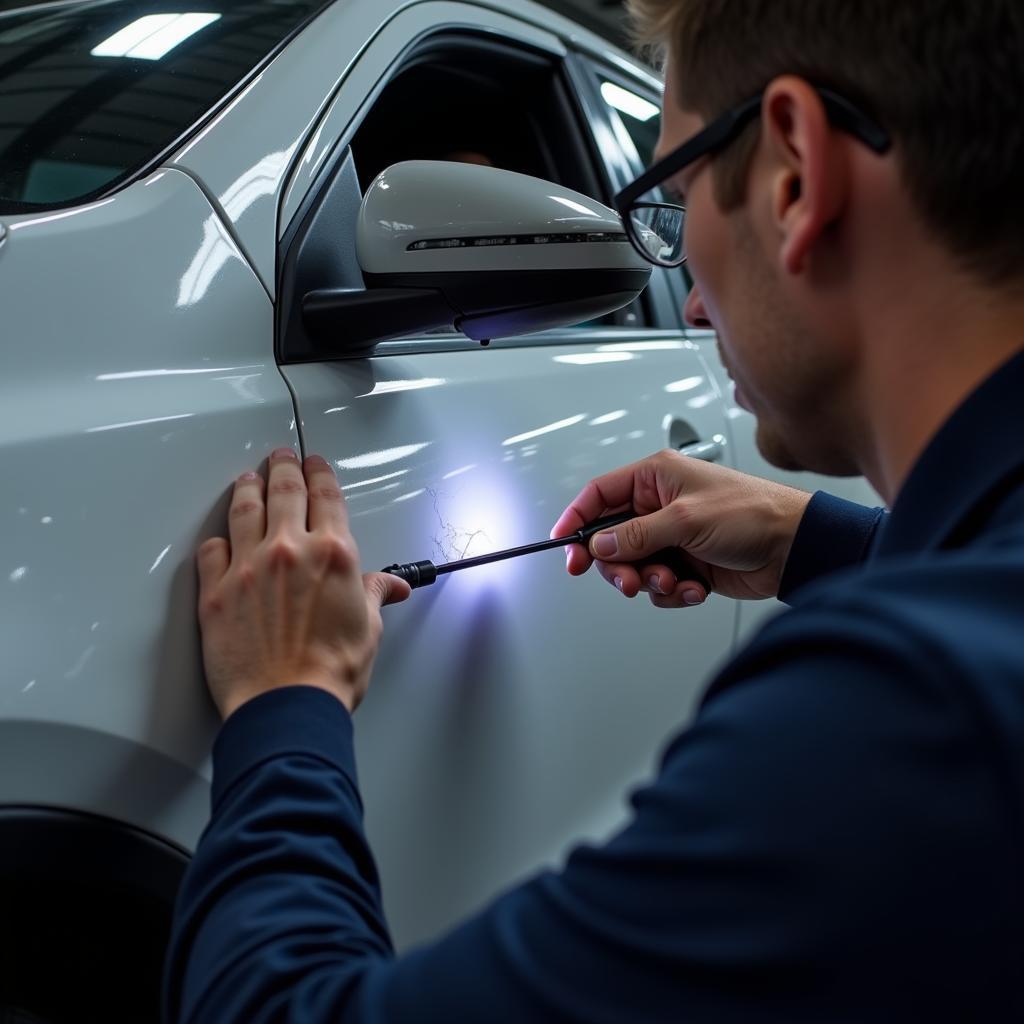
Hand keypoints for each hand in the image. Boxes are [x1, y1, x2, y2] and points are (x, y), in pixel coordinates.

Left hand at [196, 448, 410, 719]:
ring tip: (247, 479)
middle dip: (283, 468)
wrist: (286, 706)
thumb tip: (389, 587)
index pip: (326, 496)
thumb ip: (374, 595)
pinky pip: (212, 551)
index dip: (320, 474)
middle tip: (281, 457)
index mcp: (333, 554)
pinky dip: (217, 539)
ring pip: (244, 510)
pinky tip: (220, 538)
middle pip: (284, 491)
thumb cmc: (329, 674)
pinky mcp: (215, 592)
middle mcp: (290, 550)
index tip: (316, 465)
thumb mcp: (368, 629)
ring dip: (247, 488)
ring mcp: (248, 567)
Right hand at [551, 449, 811, 607]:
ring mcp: (673, 536)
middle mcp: (660, 505)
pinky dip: (674, 592)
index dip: (576, 520)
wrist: (795, 548)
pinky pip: (659, 585)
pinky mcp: (686, 563)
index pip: (599, 496)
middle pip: (611, 540)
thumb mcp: (686, 520)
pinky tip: (696, 587)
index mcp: (655, 478)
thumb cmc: (754, 513)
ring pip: (634, 566)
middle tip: (629, 580)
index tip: (563, 545)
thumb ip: (636, 534)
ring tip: (674, 582)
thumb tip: (599, 545)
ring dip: (650, 581)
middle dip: (618, 565)